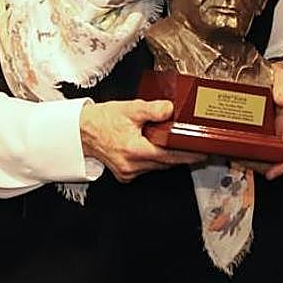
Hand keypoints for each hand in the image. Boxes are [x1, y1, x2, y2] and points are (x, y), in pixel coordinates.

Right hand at [79, 99, 204, 182]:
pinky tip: (158, 149)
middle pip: (165, 163)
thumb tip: (170, 109)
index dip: (187, 155)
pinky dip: (155, 159)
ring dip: (168, 157)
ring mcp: (127, 172)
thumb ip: (152, 109)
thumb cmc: (101, 120)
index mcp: (133, 149)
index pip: (168, 156)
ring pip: (157, 167)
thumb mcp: (129, 109)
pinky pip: (147, 168)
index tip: (201, 152)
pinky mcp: (125, 174)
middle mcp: (131, 165)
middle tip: (195, 147)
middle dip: (181, 156)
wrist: (81, 131)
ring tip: (180, 146)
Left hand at [241, 61, 282, 179]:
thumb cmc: (278, 78)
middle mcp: (275, 127)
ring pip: (260, 149)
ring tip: (237, 162)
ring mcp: (263, 128)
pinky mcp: (250, 125)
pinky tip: (229, 149)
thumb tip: (281, 100)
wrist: (273, 73)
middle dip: (265, 165)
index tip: (275, 170)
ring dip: (251, 159)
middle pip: (273, 153)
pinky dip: (241, 146)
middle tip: (252, 170)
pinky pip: (247, 139)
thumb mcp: (282, 77)